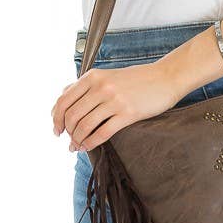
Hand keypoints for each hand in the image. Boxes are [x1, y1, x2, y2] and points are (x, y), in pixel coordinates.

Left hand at [51, 61, 179, 151]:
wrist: (166, 78)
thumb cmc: (137, 79)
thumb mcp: (108, 75)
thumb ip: (86, 85)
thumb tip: (63, 97)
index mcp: (93, 77)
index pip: (64, 100)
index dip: (56, 118)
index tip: (57, 130)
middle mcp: (100, 87)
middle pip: (72, 115)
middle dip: (67, 132)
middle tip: (68, 141)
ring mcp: (114, 100)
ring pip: (85, 125)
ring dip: (77, 140)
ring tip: (76, 146)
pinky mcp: (128, 113)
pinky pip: (103, 132)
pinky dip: (91, 143)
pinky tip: (88, 147)